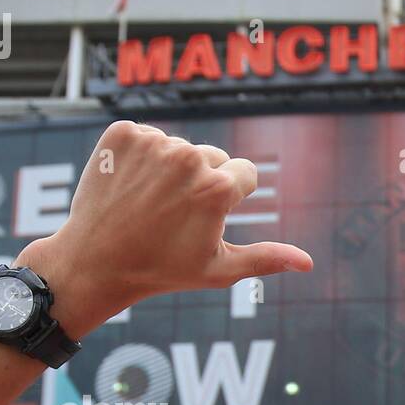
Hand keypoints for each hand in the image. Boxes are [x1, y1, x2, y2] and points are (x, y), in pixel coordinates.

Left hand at [17, 122, 312, 337]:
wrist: (97, 261)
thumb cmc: (163, 270)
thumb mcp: (220, 269)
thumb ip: (266, 258)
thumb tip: (308, 262)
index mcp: (217, 187)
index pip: (245, 172)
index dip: (232, 197)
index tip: (207, 216)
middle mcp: (188, 156)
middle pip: (213, 157)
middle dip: (202, 182)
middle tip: (175, 215)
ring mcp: (152, 142)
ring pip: (179, 147)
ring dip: (170, 170)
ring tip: (149, 203)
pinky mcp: (123, 133)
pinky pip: (146, 137)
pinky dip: (141, 157)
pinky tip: (131, 186)